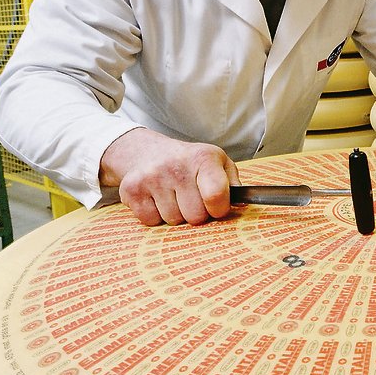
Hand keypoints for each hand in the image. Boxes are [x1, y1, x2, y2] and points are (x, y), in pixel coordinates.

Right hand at [98, 128, 239, 225]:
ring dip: (176, 215)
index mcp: (203, 158)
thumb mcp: (217, 163)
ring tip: (173, 197)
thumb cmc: (189, 163)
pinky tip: (157, 199)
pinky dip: (156, 217)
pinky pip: (152, 222)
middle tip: (191, 198)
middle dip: (197, 214)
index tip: (216, 206)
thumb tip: (243, 204)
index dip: (219, 209)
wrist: (146, 152)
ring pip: (174, 221)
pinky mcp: (132, 190)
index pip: (216, 195)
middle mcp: (176, 166)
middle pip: (195, 216)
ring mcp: (152, 177)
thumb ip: (234, 184)